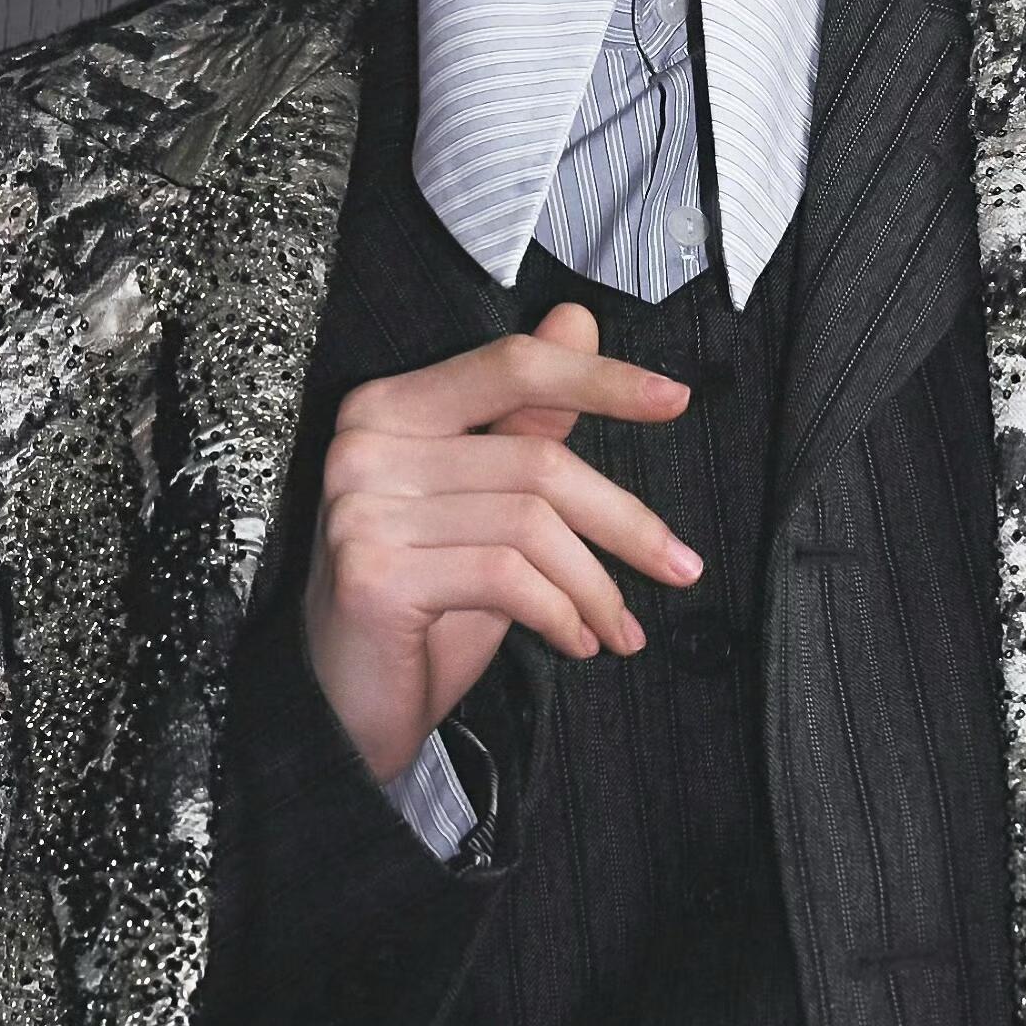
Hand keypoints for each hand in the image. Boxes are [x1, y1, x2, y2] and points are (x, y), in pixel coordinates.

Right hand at [303, 301, 698, 786]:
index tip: (675, 400)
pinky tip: (576, 640)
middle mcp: (365, 444)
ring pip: (531, 525)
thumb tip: (578, 320)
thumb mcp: (486, 505)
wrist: (345, 705)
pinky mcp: (372, 573)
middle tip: (680, 567)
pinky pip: (506, 577)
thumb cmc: (422, 603)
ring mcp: (361, 508)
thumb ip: (527, 419)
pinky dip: (561, 613)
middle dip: (624, 522)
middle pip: (536, 460)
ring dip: (595, 587)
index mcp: (390, 409)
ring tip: (619, 626)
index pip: (511, 367)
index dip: (599, 379)